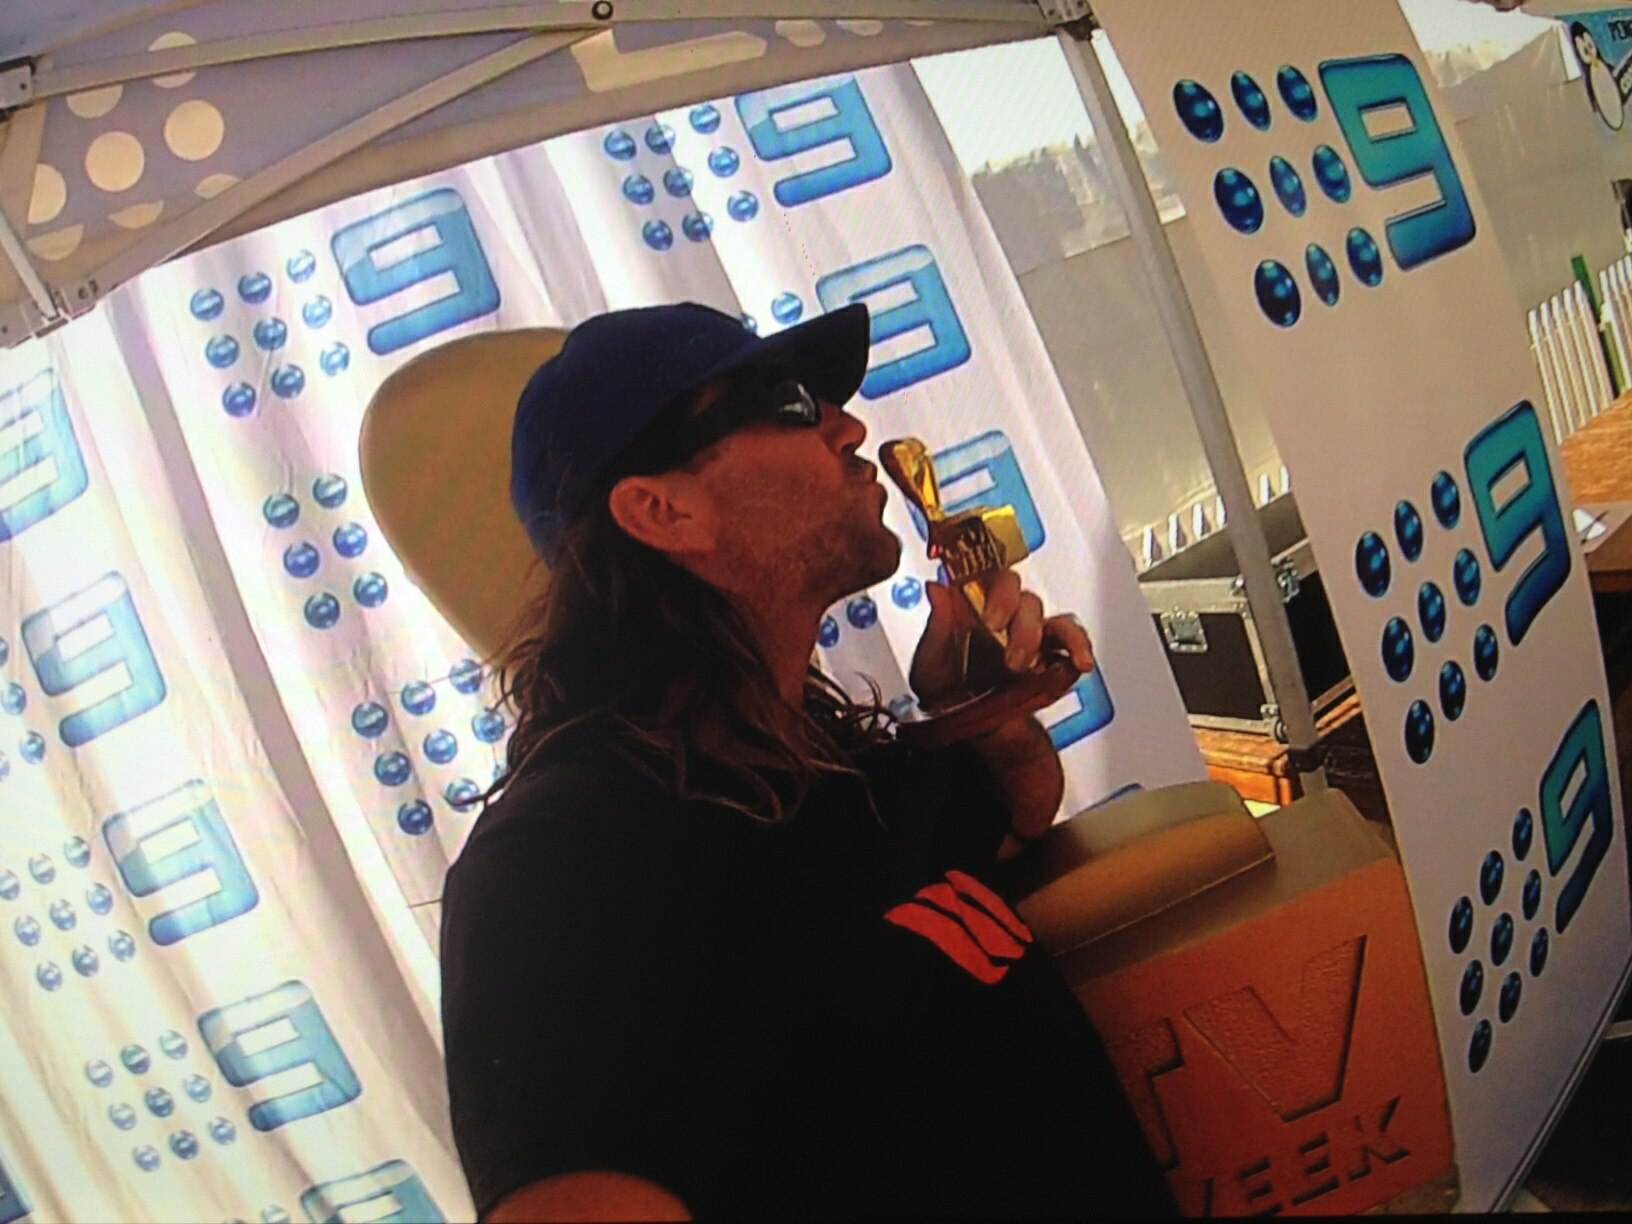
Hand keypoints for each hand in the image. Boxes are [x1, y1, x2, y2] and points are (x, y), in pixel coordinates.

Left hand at [909, 571, 1094, 712]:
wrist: (968, 730)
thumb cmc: (947, 690)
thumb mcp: (930, 661)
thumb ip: (938, 625)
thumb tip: (936, 587)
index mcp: (974, 604)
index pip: (988, 572)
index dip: (988, 580)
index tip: (984, 611)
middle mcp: (1006, 612)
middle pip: (1019, 592)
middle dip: (1012, 615)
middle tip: (998, 641)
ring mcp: (1032, 632)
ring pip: (1045, 613)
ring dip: (1036, 635)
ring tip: (1027, 666)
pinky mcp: (1053, 655)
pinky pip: (1072, 642)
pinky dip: (1079, 647)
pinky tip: (1079, 662)